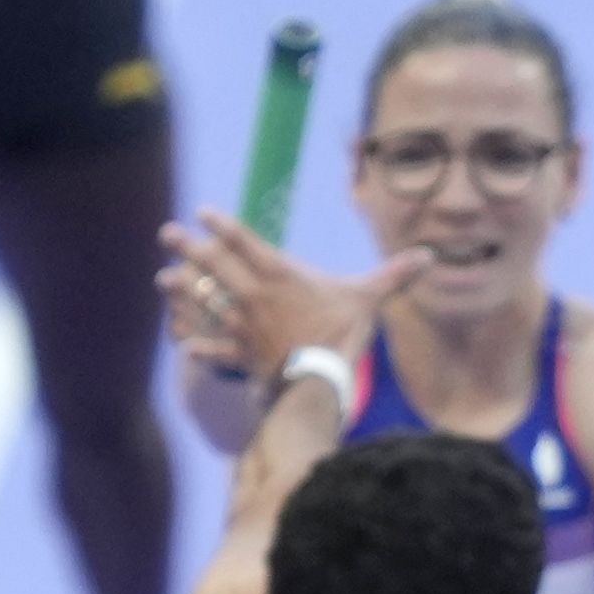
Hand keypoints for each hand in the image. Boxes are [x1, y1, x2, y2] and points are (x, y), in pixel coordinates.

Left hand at [156, 213, 424, 383]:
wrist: (318, 381)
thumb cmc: (341, 336)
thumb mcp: (368, 300)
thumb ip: (394, 276)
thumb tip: (430, 257)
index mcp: (279, 274)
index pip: (244, 241)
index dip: (221, 224)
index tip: (202, 212)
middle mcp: (253, 295)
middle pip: (214, 264)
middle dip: (188, 246)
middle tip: (166, 233)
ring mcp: (243, 326)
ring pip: (205, 302)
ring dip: (182, 291)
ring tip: (163, 279)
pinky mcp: (241, 356)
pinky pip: (214, 350)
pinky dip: (199, 347)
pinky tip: (184, 345)